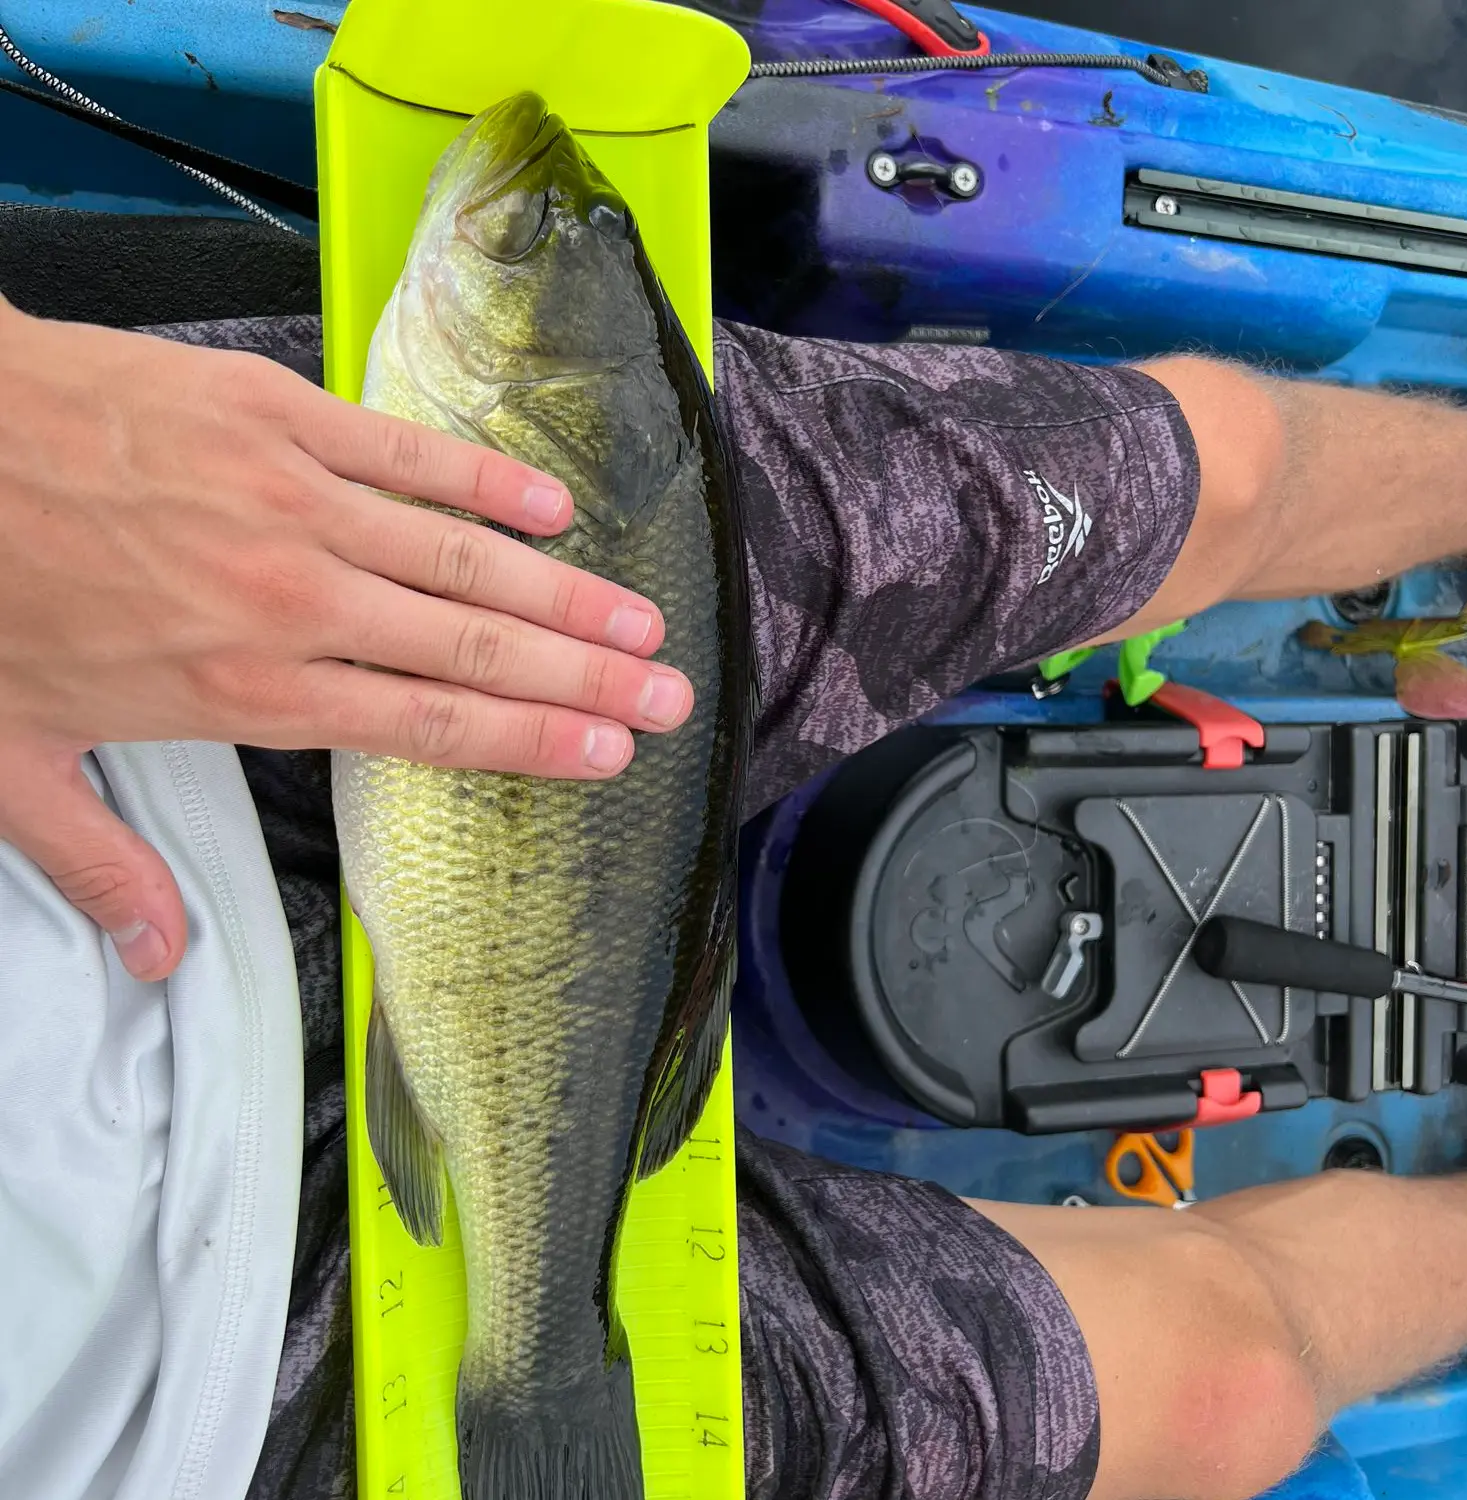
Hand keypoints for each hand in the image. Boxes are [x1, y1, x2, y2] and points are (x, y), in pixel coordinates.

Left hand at [0, 301, 692, 979]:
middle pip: (473, 649)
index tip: (610, 753)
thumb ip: (104, 866)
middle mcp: (293, 600)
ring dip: (564, 594)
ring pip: (461, 559)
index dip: (531, 741)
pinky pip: (408, 453)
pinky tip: (551, 511)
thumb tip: (159, 960)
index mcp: (242, 688)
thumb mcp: (12, 763)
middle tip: (673, 696)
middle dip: (587, 678)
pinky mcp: (276, 415)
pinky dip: (485, 485)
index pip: (427, 724)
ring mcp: (292, 500)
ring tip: (643, 621)